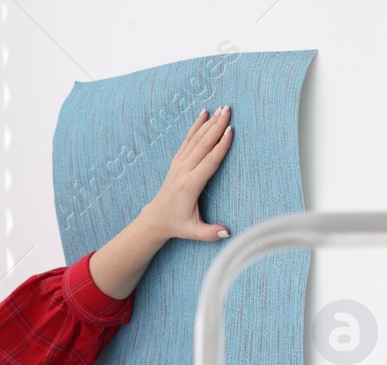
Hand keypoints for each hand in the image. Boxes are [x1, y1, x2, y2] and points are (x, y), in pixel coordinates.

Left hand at [142, 105, 233, 243]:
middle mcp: (184, 171)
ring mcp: (179, 164)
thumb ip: (210, 233)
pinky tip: (204, 114)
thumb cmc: (177, 224)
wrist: (156, 218)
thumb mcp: (193, 232)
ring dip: (209, 123)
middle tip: (229, 110)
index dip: (221, 146)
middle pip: (203, 144)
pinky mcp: (177, 161)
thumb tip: (228, 232)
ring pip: (196, 139)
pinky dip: (196, 126)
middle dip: (217, 126)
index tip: (231, 131)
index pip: (209, 162)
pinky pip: (188, 140)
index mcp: (190, 185)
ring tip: (222, 109)